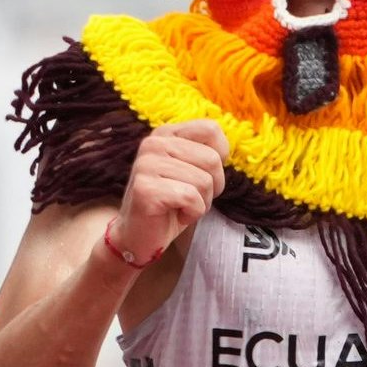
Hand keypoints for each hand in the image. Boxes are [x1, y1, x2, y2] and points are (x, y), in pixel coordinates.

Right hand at [109, 119, 227, 265]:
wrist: (140, 237)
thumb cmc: (171, 204)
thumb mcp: (191, 170)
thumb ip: (204, 152)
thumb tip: (226, 149)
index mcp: (165, 134)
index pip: (211, 129)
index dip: (220, 157)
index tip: (203, 175)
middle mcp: (153, 143)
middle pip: (212, 159)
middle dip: (212, 186)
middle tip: (191, 198)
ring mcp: (146, 165)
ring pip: (204, 181)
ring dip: (201, 202)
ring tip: (181, 207)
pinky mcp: (145, 189)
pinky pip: (191, 198)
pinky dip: (192, 213)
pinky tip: (176, 215)